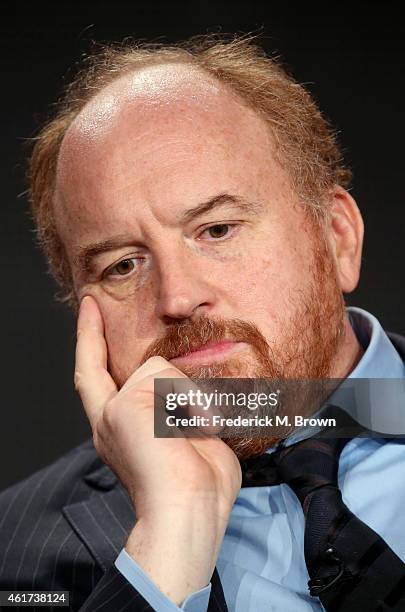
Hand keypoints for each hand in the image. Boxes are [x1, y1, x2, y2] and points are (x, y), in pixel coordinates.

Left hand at [74, 295, 240, 603]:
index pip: (90, 364)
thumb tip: (180, 385)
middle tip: (158, 332)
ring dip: (185, 382)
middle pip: (139, 368)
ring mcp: (166, 421)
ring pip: (174, 379)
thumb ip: (149, 375)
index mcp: (108, 410)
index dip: (87, 332)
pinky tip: (212, 401)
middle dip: (148, 356)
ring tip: (191, 402)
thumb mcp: (131, 404)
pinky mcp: (196, 428)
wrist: (188, 501)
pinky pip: (202, 396)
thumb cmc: (150, 461)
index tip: (90, 303)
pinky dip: (208, 395)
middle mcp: (135, 413)